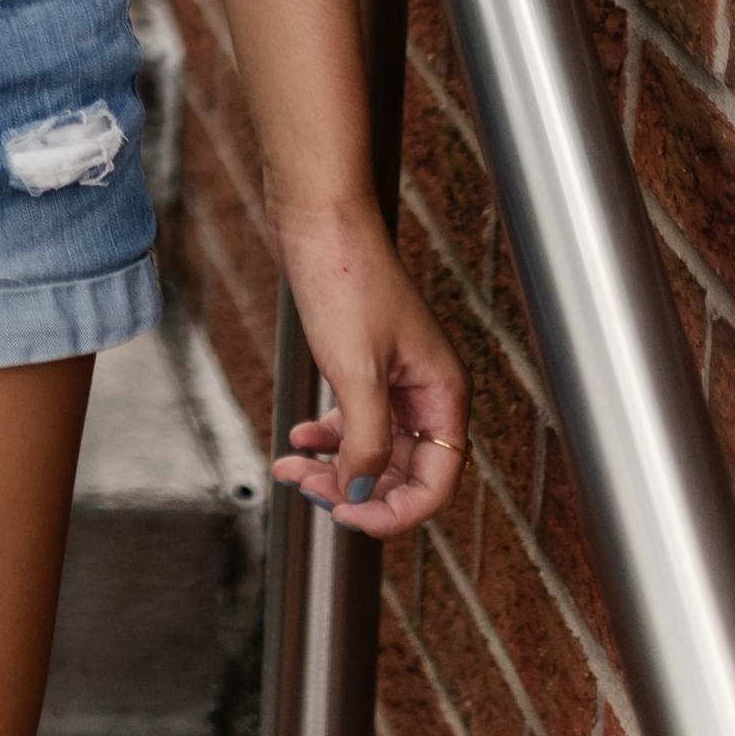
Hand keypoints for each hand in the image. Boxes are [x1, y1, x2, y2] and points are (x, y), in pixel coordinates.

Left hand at [262, 196, 464, 535]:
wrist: (320, 219)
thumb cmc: (347, 277)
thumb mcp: (356, 370)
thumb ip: (364, 439)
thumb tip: (360, 492)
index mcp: (443, 395)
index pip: (436, 483)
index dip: (394, 511)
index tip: (346, 516)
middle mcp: (427, 391)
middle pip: (402, 471)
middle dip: (355, 489)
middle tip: (306, 491)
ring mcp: (397, 379)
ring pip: (373, 447)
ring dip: (334, 467)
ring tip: (291, 469)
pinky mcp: (366, 364)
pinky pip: (354, 420)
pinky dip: (327, 436)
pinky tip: (298, 438)